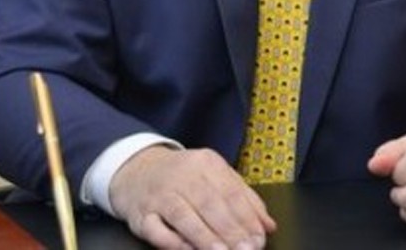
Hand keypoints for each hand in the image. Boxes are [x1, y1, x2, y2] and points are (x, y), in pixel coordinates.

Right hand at [108, 145, 275, 249]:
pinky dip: (173, 241)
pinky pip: (156, 230)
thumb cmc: (183, 177)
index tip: (259, 238)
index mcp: (206, 163)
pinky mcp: (141, 214)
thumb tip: (268, 225)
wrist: (137, 170)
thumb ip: (243, 198)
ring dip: (204, 237)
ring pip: (183, 216)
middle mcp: (182, 176)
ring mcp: (159, 194)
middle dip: (230, 230)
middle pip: (209, 203)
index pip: (231, 192)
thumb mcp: (215, 176)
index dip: (246, 217)